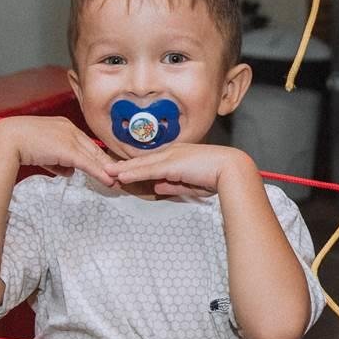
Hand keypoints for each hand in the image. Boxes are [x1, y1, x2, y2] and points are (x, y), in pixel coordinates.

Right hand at [0, 116, 114, 187]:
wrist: (7, 139)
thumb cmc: (18, 144)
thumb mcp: (42, 153)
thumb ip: (58, 162)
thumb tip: (70, 172)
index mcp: (63, 126)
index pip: (85, 143)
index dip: (97, 156)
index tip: (107, 166)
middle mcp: (69, 129)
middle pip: (94, 149)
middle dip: (107, 163)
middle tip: (121, 174)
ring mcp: (70, 138)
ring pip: (94, 157)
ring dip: (107, 170)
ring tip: (118, 181)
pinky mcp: (68, 149)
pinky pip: (89, 164)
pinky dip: (100, 173)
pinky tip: (110, 181)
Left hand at [103, 143, 255, 197]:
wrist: (230, 170)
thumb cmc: (217, 176)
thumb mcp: (190, 183)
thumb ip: (173, 184)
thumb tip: (158, 186)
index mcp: (179, 155)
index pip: (153, 161)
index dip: (137, 166)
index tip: (123, 170)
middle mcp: (173, 152)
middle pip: (143, 160)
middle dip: (125, 165)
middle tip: (108, 169)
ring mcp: (171, 156)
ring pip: (142, 164)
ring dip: (124, 168)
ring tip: (108, 172)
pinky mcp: (171, 164)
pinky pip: (147, 169)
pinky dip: (132, 172)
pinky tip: (121, 175)